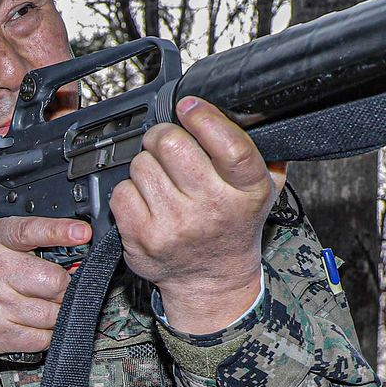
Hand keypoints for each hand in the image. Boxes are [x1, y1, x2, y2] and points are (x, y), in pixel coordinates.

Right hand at [0, 216, 91, 360]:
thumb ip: (32, 241)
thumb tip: (79, 248)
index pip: (31, 231)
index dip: (60, 231)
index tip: (81, 233)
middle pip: (56, 282)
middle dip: (63, 287)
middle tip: (53, 288)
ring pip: (53, 314)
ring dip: (55, 313)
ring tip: (38, 306)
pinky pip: (42, 338)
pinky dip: (44, 334)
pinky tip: (30, 324)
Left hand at [112, 97, 283, 332]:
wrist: (211, 280)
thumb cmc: (231, 227)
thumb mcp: (263, 191)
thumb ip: (262, 152)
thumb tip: (247, 110)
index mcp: (247, 191)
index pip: (229, 145)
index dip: (204, 118)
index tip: (189, 106)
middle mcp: (213, 208)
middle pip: (173, 145)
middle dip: (163, 136)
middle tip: (165, 144)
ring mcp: (176, 225)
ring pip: (142, 164)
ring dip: (146, 165)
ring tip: (161, 181)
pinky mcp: (144, 237)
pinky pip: (122, 191)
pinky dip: (129, 190)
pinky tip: (146, 201)